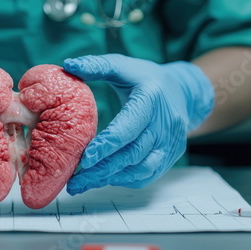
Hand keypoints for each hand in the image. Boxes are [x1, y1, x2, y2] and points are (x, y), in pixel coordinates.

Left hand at [64, 54, 213, 193]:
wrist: (182, 90)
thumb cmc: (145, 78)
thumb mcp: (123, 66)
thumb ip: (97, 66)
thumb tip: (68, 65)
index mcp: (150, 99)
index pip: (127, 128)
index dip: (106, 146)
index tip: (84, 160)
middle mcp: (165, 124)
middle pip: (132, 154)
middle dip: (101, 170)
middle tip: (75, 182)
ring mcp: (171, 142)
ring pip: (141, 169)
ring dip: (111, 179)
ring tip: (84, 184)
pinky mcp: (172, 155)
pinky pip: (149, 174)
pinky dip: (126, 180)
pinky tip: (105, 180)